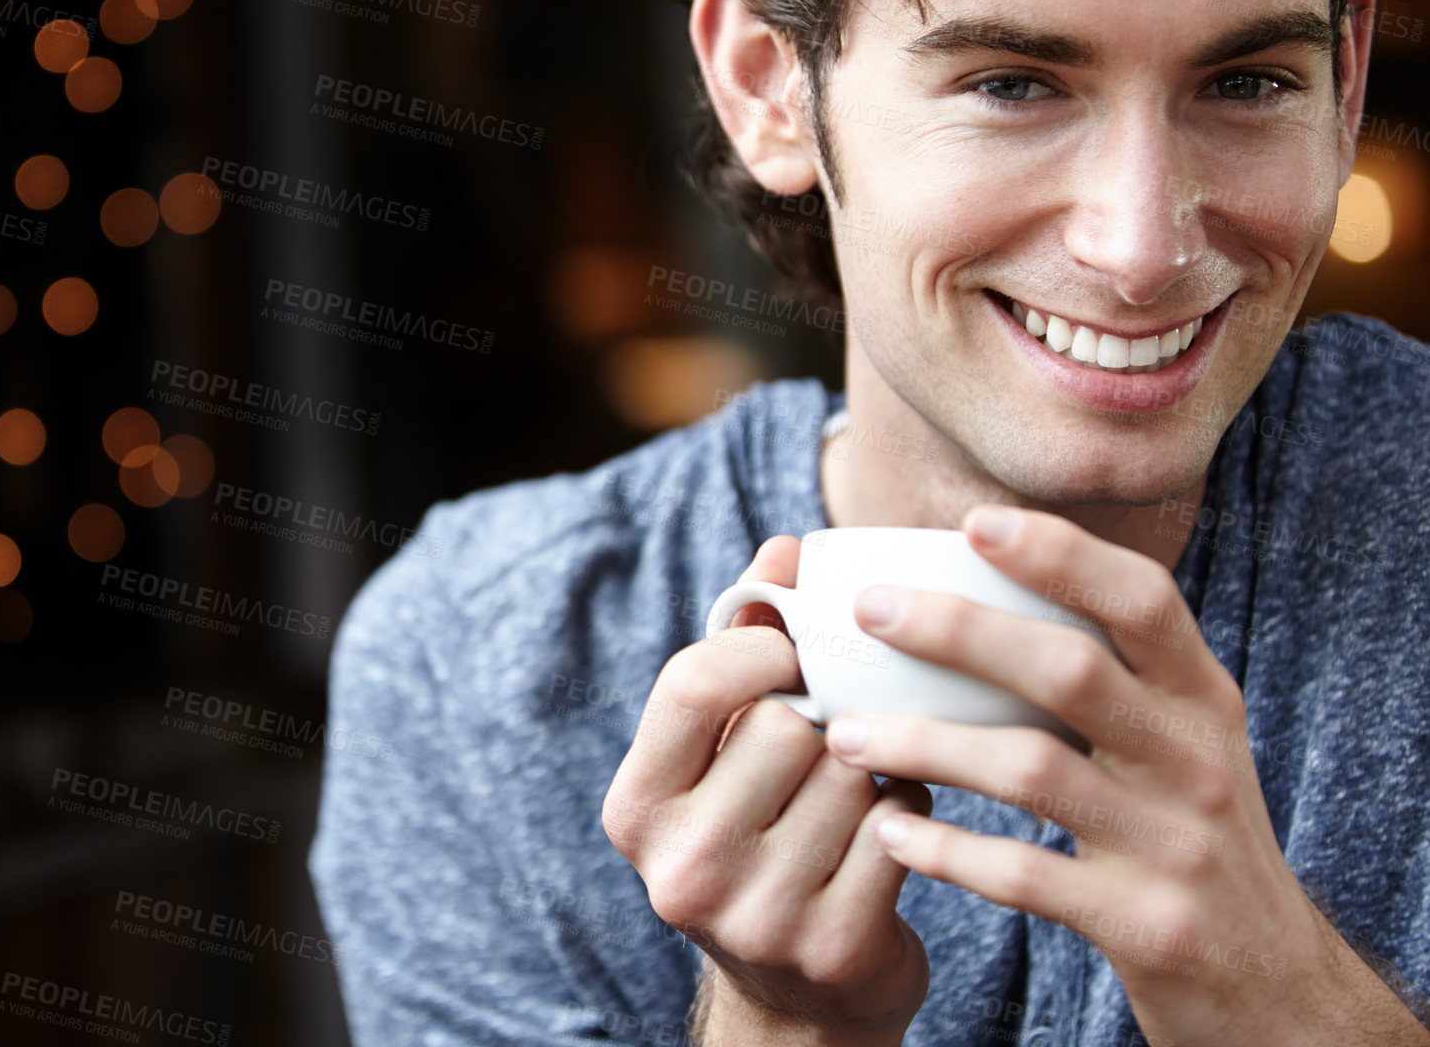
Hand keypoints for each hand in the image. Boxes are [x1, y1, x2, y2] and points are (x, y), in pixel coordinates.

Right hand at [602, 536, 931, 1046]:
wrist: (791, 994)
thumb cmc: (754, 828)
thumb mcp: (722, 748)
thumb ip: (745, 643)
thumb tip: (786, 549)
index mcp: (636, 807)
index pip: (693, 684)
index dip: (758, 646)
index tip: (792, 648)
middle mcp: (681, 868)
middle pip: (784, 725)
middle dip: (820, 718)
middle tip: (829, 733)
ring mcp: (755, 916)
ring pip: (849, 770)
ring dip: (871, 761)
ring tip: (859, 779)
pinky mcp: (833, 948)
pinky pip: (898, 825)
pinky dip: (907, 807)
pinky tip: (889, 821)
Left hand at [821, 505, 1429, 1045]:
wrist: (1272, 982)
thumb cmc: (1183, 831)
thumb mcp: (1173, 741)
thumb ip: (1100, 675)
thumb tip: (967, 590)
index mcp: (1201, 697)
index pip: (1143, 599)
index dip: (1061, 553)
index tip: (975, 522)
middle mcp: (1196, 758)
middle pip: (1071, 670)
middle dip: (961, 631)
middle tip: (872, 610)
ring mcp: (1174, 844)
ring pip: (1032, 771)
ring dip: (927, 744)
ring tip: (844, 732)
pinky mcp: (1146, 925)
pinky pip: (1027, 876)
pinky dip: (949, 851)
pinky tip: (892, 829)